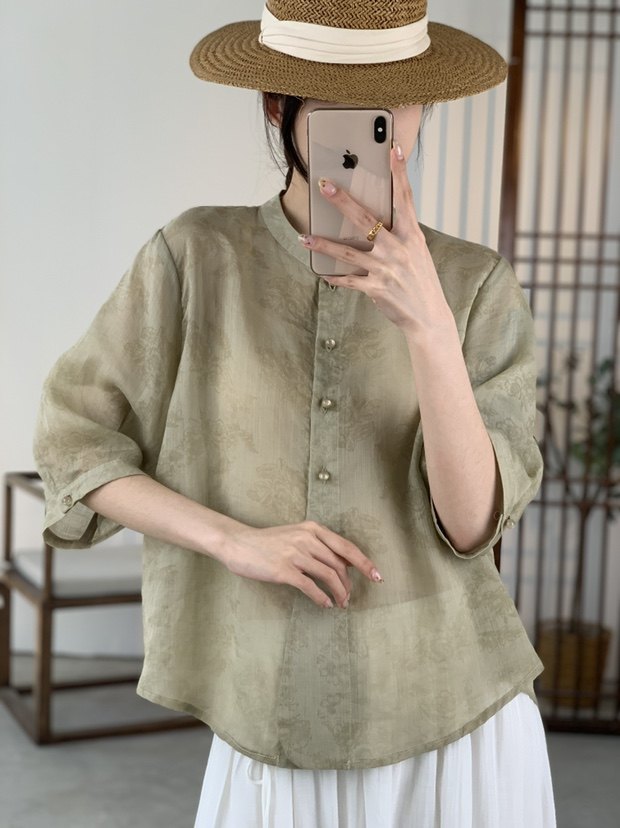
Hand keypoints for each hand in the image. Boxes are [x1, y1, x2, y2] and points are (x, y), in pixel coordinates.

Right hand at [220, 519, 382, 608]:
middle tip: (351, 598)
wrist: (238, 543)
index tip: (377, 576)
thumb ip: (316, 546)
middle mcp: (307, 539)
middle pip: (340, 564)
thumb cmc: (267, 542)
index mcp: (313, 529)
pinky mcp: (284, 570)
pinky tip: (325, 605)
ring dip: (339, 593)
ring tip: (340, 603)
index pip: (346, 547)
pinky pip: (310, 587)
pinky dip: (322, 598)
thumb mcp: (295, 535)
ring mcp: (295, 553)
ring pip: (329, 576)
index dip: (364, 563)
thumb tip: (339, 566)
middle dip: (350, 584)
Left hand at [298, 142, 453, 337]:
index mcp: (411, 236)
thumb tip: (375, 223)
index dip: (399, 173)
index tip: (393, 150)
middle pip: (365, 219)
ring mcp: (386, 268)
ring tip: (305, 237)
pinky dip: (334, 277)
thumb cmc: (421, 282)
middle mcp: (398, 249)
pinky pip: (348, 280)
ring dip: (324, 244)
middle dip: (342, 201)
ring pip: (348, 251)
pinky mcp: (376, 288)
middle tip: (324, 185)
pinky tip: (321, 272)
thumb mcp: (417, 253)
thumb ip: (399, 236)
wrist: (429, 316)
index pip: (405, 198)